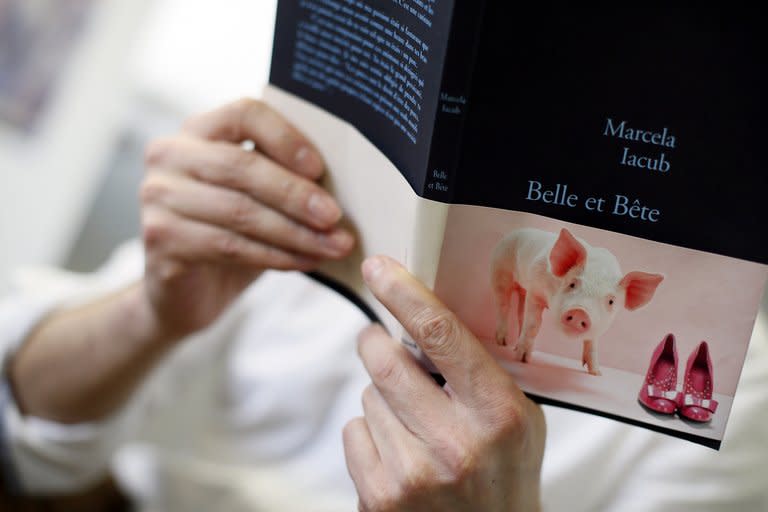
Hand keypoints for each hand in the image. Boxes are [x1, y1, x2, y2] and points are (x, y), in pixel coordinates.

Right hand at [139, 99, 353, 338]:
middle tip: (336, 216)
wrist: (187, 291)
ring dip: (296, 232)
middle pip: (241, 167)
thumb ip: (284, 176)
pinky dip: (276, 256)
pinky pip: (229, 246)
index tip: (320, 167)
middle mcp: (170, 154)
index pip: (243, 113)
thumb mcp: (259, 196)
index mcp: (200, 129)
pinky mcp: (160, 239)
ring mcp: (158, 197)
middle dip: (296, 194)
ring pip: (239, 212)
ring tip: (335, 246)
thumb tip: (347, 178)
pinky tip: (307, 262)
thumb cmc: (233, 232)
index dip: (285, 138)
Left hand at [343, 256, 545, 510]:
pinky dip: (370, 433)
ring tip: (415, 423)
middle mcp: (456, 443)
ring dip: (383, 398)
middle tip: (381, 340)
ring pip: (367, 396)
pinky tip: (400, 452)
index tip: (378, 268)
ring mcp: (414, 474)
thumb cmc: (505, 472)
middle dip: (376, 341)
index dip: (404, 293)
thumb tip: (422, 311)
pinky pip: (353, 431)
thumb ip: (480, 368)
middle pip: (386, 360)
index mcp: (499, 413)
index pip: (441, 334)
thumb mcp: (519, 416)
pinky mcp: (380, 498)